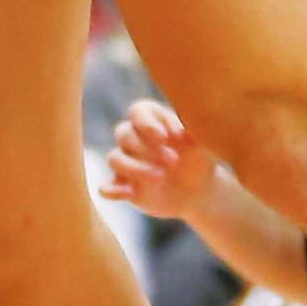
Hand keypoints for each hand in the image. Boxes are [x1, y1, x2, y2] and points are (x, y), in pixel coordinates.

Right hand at [103, 98, 215, 222]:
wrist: (197, 192)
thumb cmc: (198, 159)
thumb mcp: (200, 144)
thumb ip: (191, 131)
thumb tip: (183, 129)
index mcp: (151, 122)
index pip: (138, 112)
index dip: (150, 123)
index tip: (171, 138)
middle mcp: (134, 139)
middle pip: (124, 133)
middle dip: (147, 147)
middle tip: (173, 160)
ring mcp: (127, 163)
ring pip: (114, 158)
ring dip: (134, 167)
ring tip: (159, 177)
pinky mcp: (123, 186)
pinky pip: (106, 187)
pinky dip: (111, 190)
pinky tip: (130, 193)